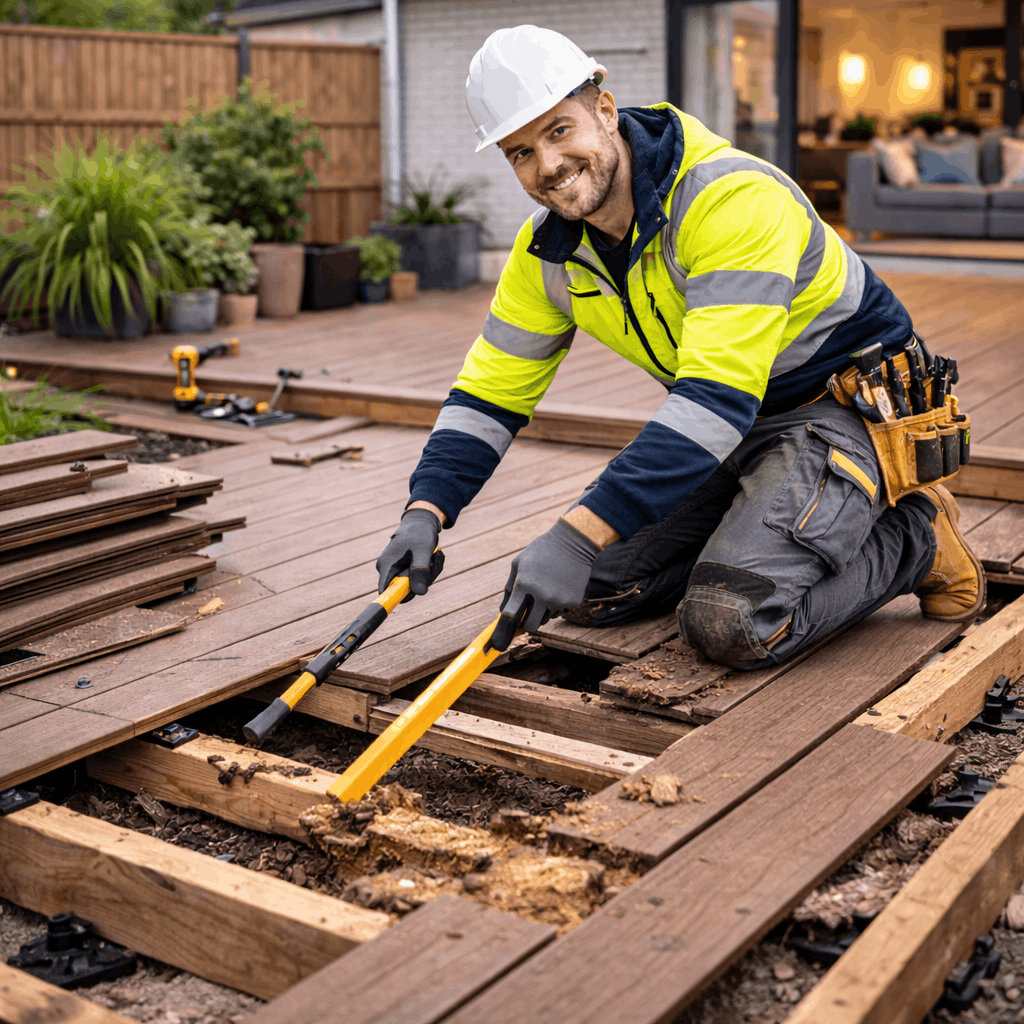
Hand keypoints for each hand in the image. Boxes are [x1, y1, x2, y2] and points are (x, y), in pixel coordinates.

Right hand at [377, 508, 443, 596]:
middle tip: (433, 563)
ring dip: (428, 574)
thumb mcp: (423, 551)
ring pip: (413, 583)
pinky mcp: (403, 567)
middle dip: (423, 580)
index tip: (407, 598)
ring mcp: (395, 568)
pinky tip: (433, 557)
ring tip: (435, 556)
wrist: (421, 521)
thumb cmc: (420, 533)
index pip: (386, 592)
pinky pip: (417, 577)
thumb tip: (420, 593)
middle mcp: (387, 568)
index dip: (394, 599)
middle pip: (404, 589)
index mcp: (387, 565)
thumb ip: (420, 571)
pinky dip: (428, 570)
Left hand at [490, 517, 601, 649]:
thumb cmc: (541, 552)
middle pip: (530, 626)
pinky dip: (556, 605)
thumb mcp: (518, 564)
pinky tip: (558, 587)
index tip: (498, 641)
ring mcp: (559, 600)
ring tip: (545, 590)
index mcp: (525, 584)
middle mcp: (542, 595)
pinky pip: (559, 612)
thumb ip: (509, 589)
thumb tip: (502, 613)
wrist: (573, 543)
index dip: (503, 630)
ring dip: (541, 612)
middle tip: (526, 612)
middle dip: (525, 622)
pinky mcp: (573, 601)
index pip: (511, 615)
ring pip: (545, 620)